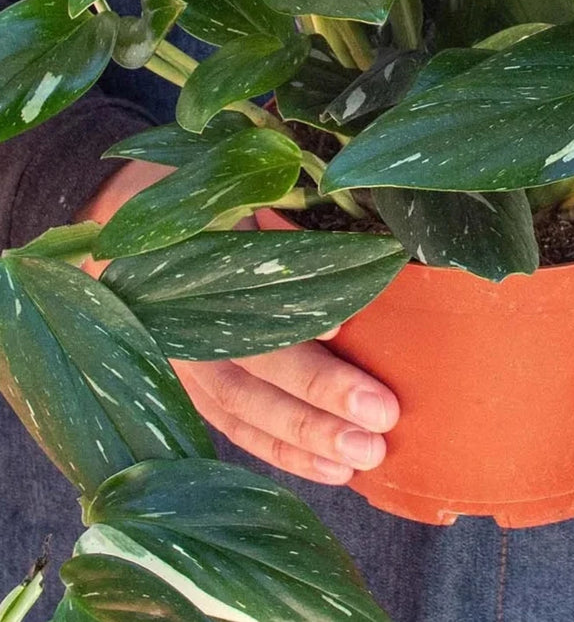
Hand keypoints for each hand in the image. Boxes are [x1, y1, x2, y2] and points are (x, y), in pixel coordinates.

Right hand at [77, 158, 399, 484]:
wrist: (116, 216)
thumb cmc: (189, 189)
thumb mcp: (221, 178)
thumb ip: (275, 200)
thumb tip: (356, 219)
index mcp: (182, 259)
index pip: (237, 293)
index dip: (288, 312)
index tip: (341, 325)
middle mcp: (174, 318)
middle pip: (247, 364)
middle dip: (315, 393)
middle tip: (380, 414)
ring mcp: (177, 358)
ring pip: (242, 409)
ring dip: (304, 438)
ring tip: (363, 457)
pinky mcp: (186, 385)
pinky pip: (234, 426)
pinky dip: (281, 451)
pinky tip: (330, 469)